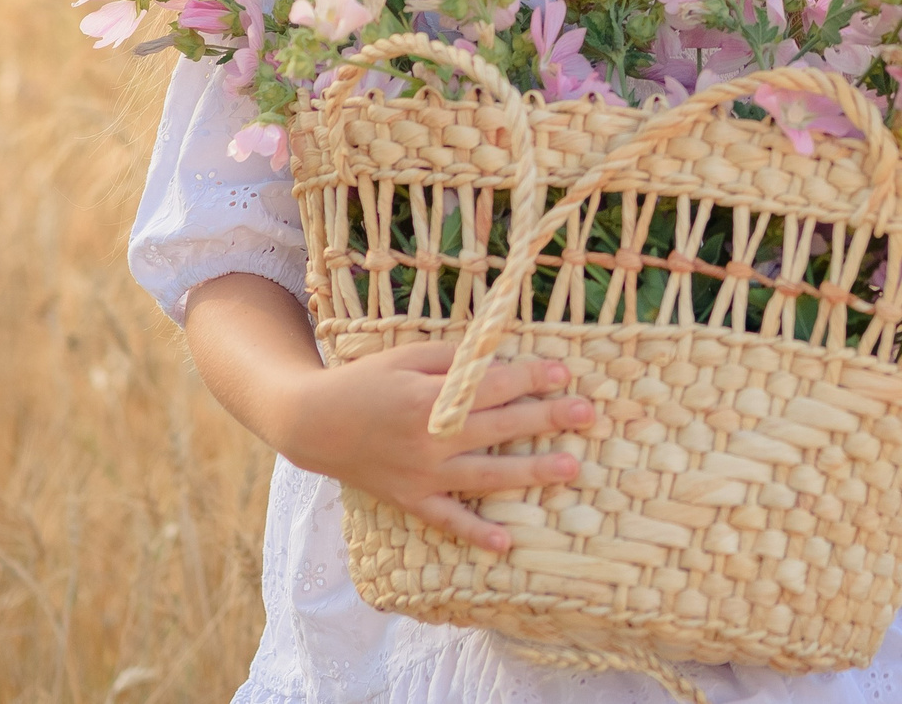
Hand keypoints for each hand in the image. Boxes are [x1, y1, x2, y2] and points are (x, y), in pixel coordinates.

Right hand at [273, 343, 591, 551]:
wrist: (314, 423)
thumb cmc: (366, 381)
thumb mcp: (407, 357)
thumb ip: (454, 361)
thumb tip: (501, 362)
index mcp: (429, 398)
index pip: (491, 387)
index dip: (530, 378)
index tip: (564, 374)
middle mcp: (429, 439)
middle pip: (499, 428)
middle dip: (546, 418)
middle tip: (587, 415)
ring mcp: (422, 474)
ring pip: (486, 475)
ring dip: (531, 472)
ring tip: (571, 469)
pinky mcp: (411, 499)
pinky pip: (447, 519)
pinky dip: (474, 534)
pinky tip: (505, 544)